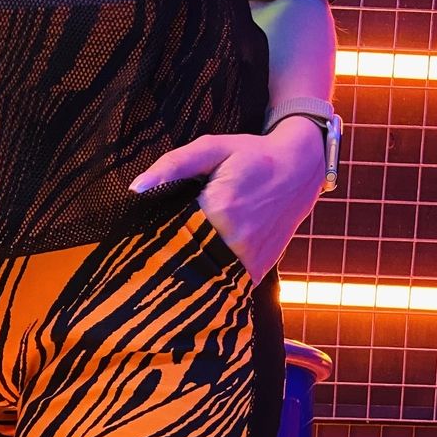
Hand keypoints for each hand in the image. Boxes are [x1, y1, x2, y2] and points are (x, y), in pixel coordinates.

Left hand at [128, 116, 326, 285]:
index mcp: (218, 210)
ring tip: (167, 275)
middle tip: (144, 267)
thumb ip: (173, 165)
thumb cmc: (251, 155)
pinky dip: (209, 284)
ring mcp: (249, 261)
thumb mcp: (212, 149)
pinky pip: (225, 287)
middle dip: (165, 264)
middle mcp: (235, 241)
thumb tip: (136, 188)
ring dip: (185, 280)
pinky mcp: (257, 272)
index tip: (136, 249)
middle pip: (184, 264)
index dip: (150, 245)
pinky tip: (196, 276)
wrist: (300, 170)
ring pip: (204, 282)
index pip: (169, 239)